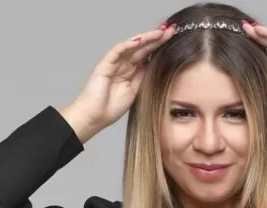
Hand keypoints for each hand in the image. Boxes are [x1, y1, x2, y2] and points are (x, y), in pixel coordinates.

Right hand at [60, 24, 175, 143]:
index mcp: (130, 72)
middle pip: (141, 48)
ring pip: (131, 46)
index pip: (147, 55)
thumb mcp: (136, 92)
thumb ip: (144, 77)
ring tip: (159, 33)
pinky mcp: (104, 65)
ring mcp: (114, 64)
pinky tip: (139, 40)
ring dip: (145, 39)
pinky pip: (116, 51)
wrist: (93, 118)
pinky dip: (127, 45)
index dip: (159, 46)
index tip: (172, 39)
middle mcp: (123, 65)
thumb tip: (156, 65)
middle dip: (156, 39)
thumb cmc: (110, 108)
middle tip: (170, 30)